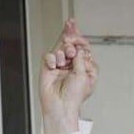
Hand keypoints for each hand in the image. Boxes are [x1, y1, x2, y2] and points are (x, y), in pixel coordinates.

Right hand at [40, 18, 98, 133]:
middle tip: (69, 40)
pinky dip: (51, 59)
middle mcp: (72, 66)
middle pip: (71, 45)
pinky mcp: (48, 69)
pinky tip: (54, 67)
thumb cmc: (74, 97)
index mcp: (84, 66)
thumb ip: (80, 58)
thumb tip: (77, 48)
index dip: (79, 37)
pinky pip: (49, 56)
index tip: (74, 28)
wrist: (60, 106)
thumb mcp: (84, 74)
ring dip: (62, 52)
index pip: (82, 47)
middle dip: (70, 39)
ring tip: (64, 62)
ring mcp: (60, 67)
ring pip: (60, 49)